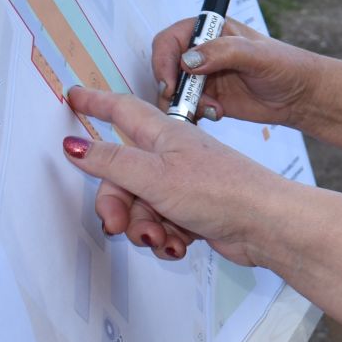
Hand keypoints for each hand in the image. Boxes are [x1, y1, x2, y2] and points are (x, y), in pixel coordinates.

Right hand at [63, 86, 276, 266]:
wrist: (268, 225)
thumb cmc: (222, 191)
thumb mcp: (155, 176)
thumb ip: (112, 162)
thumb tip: (75, 144)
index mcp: (164, 135)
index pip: (122, 111)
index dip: (95, 104)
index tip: (73, 97)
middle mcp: (173, 156)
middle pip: (122, 175)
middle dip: (116, 204)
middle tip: (116, 225)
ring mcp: (185, 185)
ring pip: (141, 205)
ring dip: (144, 227)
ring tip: (162, 237)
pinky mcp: (196, 212)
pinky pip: (163, 224)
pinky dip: (166, 237)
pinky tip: (179, 244)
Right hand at [151, 16, 320, 126]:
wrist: (300, 95)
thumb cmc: (285, 65)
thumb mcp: (257, 55)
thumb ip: (224, 52)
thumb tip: (189, 60)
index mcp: (209, 31)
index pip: (170, 40)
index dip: (163, 60)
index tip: (170, 83)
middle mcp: (201, 52)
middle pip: (166, 68)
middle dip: (172, 88)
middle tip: (186, 103)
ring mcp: (202, 77)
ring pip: (173, 91)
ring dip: (184, 104)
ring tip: (213, 109)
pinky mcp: (207, 99)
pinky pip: (186, 108)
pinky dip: (194, 114)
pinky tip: (217, 114)